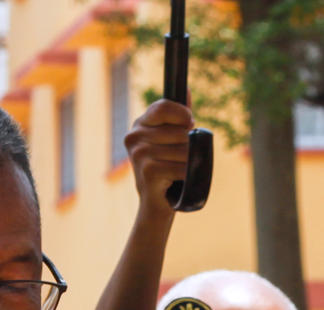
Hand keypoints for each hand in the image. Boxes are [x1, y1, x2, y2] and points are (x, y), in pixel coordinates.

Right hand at [125, 100, 195, 216]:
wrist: (156, 205)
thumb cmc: (167, 170)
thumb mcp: (170, 140)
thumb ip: (178, 116)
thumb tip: (186, 90)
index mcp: (140, 124)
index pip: (164, 106)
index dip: (183, 116)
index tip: (188, 126)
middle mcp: (135, 136)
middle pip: (179, 132)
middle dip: (188, 146)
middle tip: (178, 159)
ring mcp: (139, 154)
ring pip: (183, 151)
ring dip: (188, 163)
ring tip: (177, 172)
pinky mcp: (147, 171)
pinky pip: (182, 167)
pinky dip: (187, 176)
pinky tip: (177, 181)